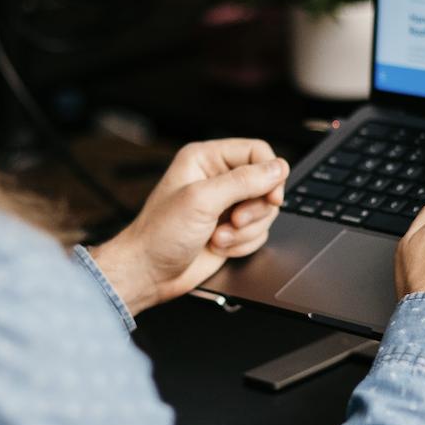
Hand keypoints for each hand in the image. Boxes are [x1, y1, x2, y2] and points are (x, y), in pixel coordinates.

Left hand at [89, 139, 287, 315]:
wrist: (148, 272)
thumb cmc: (159, 234)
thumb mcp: (201, 200)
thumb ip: (243, 181)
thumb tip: (276, 169)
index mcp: (205, 159)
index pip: (256, 152)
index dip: (270, 173)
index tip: (272, 196)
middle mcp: (217, 178)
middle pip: (266, 184)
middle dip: (254, 209)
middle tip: (233, 220)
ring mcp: (225, 205)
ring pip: (264, 211)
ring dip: (245, 230)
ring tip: (218, 236)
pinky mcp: (230, 229)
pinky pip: (257, 232)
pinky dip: (242, 244)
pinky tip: (218, 246)